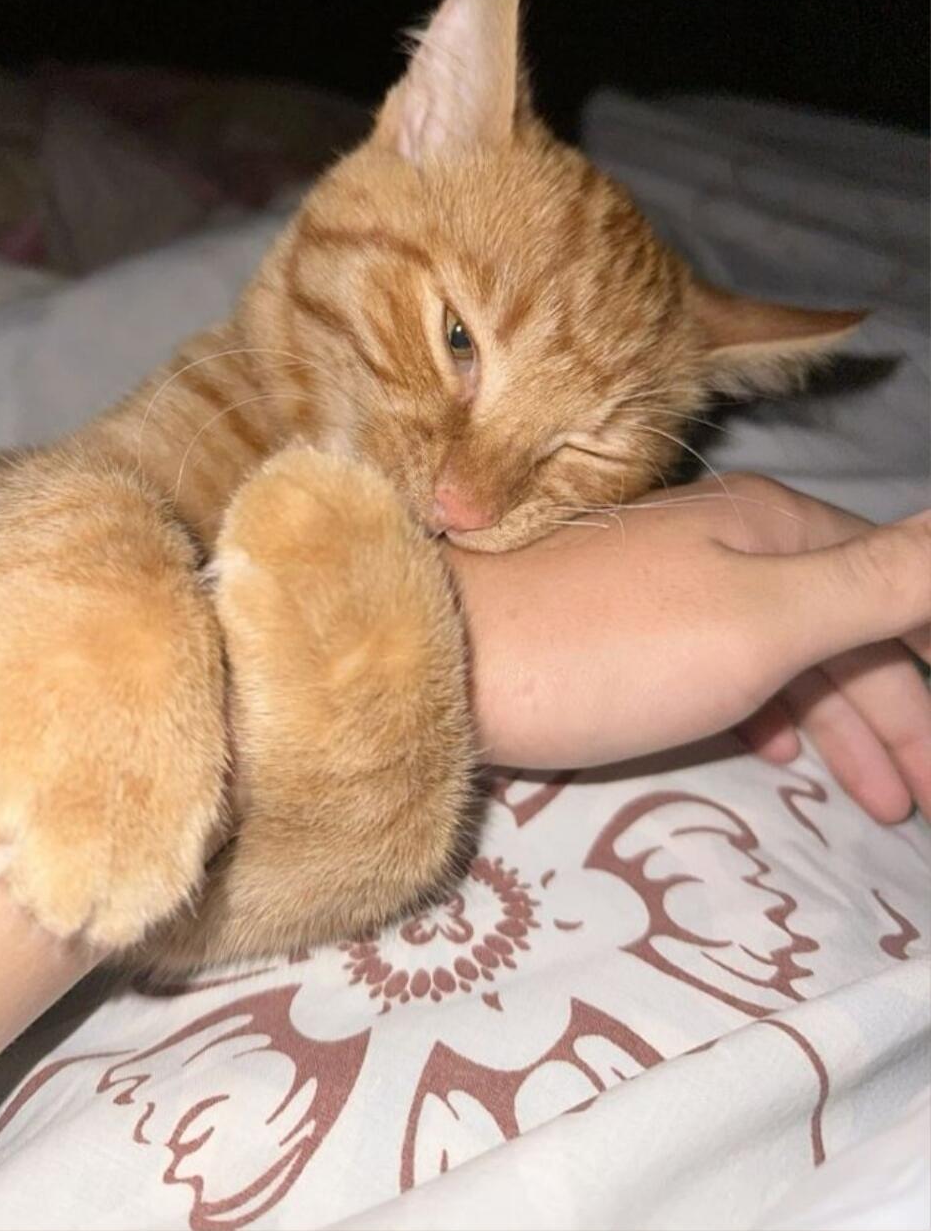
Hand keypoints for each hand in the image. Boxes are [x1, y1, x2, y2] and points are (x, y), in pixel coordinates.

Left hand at [446, 474, 929, 821]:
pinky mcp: (629, 636)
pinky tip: (778, 750)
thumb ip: (882, 583)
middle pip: (846, 630)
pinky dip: (771, 710)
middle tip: (920, 800)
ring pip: (788, 656)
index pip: (894, 590)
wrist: (443, 667)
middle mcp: (730, 544)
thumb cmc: (610, 648)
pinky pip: (729, 671)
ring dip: (843, 723)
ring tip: (880, 800)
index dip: (927, 670)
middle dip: (897, 713)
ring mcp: (675, 589)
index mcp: (774, 526)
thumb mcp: (767, 618)